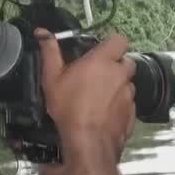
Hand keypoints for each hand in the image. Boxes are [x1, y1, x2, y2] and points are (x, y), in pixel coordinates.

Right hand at [36, 29, 136, 158]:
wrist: (88, 142)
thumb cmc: (69, 108)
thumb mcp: (52, 78)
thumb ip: (49, 52)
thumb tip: (42, 33)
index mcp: (103, 61)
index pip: (120, 40)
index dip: (112, 44)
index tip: (100, 51)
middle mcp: (121, 75)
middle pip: (126, 62)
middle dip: (115, 65)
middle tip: (97, 74)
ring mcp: (129, 95)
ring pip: (127, 84)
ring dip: (117, 86)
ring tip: (99, 96)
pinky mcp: (132, 113)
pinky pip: (128, 103)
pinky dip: (119, 105)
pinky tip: (104, 113)